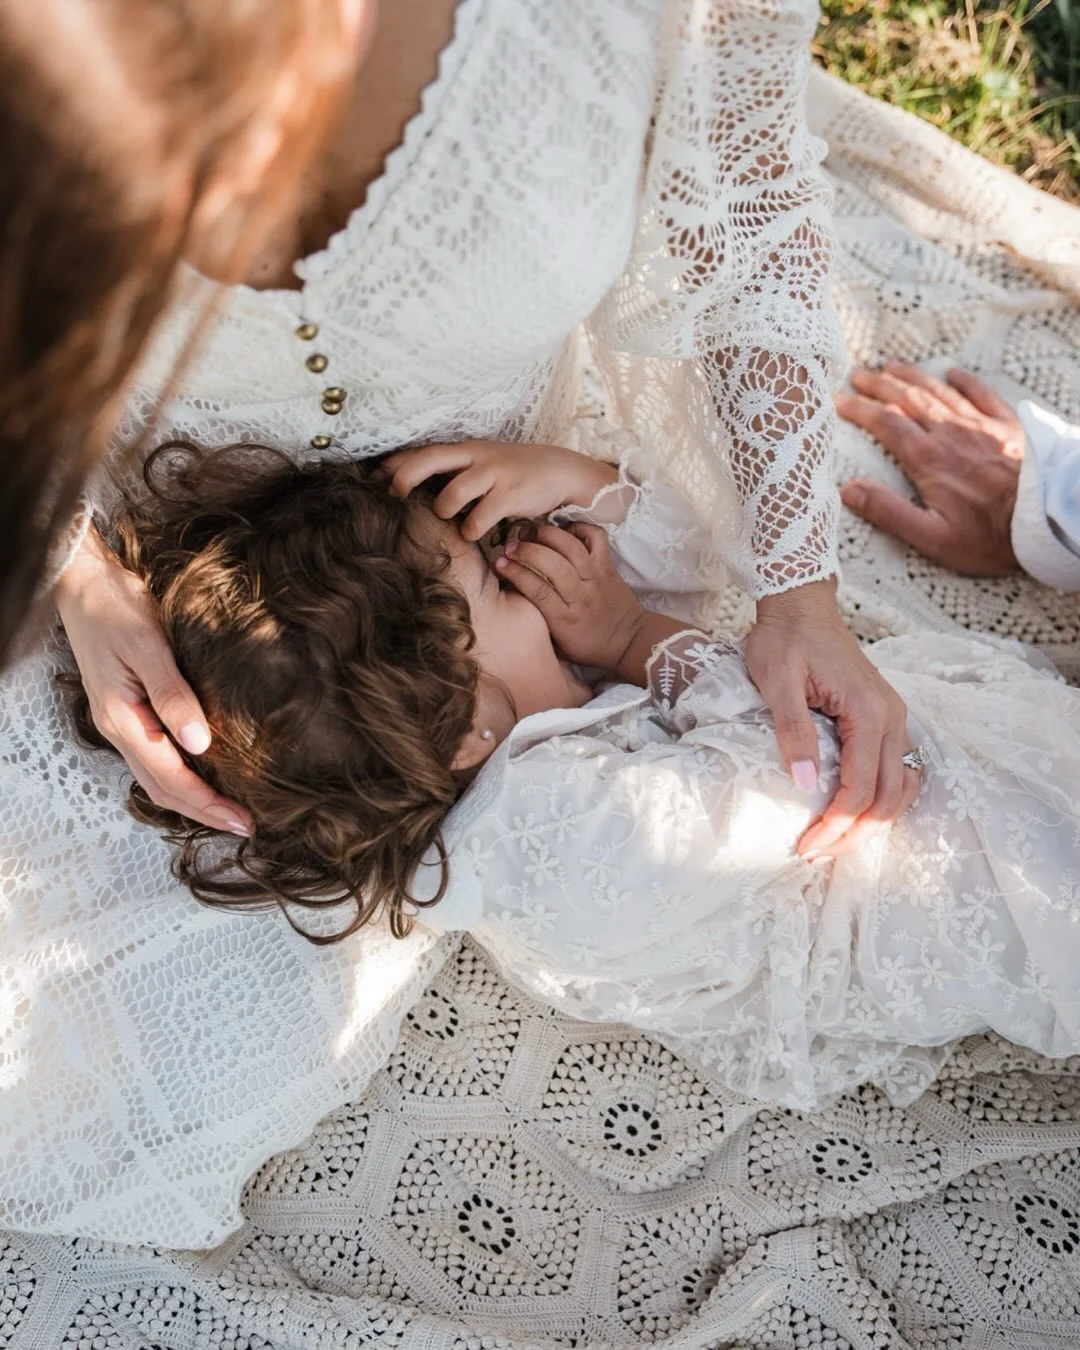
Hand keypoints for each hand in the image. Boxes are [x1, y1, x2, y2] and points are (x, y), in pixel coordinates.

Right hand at [55, 526, 251, 835]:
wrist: (84, 581)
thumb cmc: (114, 607)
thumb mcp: (147, 645)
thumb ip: (173, 695)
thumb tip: (200, 744)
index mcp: (122, 718)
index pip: (170, 778)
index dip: (207, 803)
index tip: (242, 820)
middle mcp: (119, 727)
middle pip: (162, 787)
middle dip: (203, 811)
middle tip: (245, 826)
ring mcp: (121, 720)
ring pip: (157, 775)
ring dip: (192, 797)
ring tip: (228, 810)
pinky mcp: (129, 707)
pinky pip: (155, 754)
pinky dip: (181, 773)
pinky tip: (205, 771)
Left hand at [382, 441, 616, 540]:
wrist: (559, 471)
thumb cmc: (511, 472)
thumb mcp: (480, 463)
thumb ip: (450, 471)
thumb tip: (405, 482)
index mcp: (464, 449)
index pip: (421, 451)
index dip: (394, 464)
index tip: (373, 479)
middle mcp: (475, 457)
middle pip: (428, 460)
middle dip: (404, 478)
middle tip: (394, 496)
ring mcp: (493, 474)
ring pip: (450, 495)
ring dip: (443, 511)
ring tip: (452, 518)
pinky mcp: (510, 495)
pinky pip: (477, 519)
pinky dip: (471, 530)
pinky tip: (476, 531)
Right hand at [494, 521, 673, 675]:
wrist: (628, 641)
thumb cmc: (587, 645)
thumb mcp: (557, 643)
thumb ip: (537, 619)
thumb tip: (512, 594)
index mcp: (565, 619)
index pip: (537, 591)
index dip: (516, 573)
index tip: (499, 563)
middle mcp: (581, 596)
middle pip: (553, 565)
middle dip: (527, 550)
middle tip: (511, 545)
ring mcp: (596, 577)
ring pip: (572, 548)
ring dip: (547, 534)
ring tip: (530, 532)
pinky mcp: (608, 565)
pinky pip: (596, 537)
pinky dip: (579, 527)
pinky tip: (563, 530)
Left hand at [745, 580, 916, 859]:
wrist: (801, 605)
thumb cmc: (784, 638)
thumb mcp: (777, 679)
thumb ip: (792, 730)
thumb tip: (805, 784)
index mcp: (868, 711)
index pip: (860, 787)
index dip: (835, 823)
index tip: (804, 846)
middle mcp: (892, 719)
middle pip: (887, 798)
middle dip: (853, 833)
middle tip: (814, 853)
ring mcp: (894, 719)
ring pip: (899, 790)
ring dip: (870, 823)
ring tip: (831, 841)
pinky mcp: (885, 720)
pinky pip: (896, 772)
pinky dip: (880, 801)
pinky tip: (852, 814)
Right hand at [837, 361, 1023, 574]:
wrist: (1049, 521)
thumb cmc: (989, 537)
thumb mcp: (932, 538)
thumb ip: (888, 512)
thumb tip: (848, 490)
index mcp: (928, 459)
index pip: (885, 423)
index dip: (859, 409)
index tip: (838, 400)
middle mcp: (951, 434)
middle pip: (908, 399)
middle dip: (880, 384)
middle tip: (857, 374)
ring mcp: (981, 426)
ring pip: (940, 392)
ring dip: (912, 376)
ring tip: (891, 365)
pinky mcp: (1009, 427)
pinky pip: (982, 394)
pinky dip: (964, 381)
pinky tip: (952, 373)